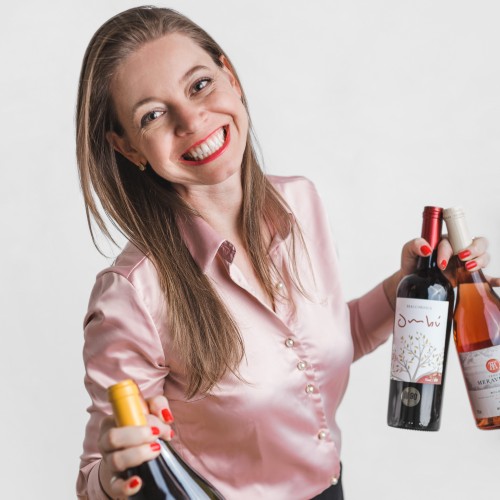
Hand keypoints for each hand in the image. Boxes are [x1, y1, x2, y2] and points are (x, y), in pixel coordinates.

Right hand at [97, 395, 174, 498]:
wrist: (130, 456)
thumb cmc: (139, 429)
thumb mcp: (149, 412)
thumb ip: (157, 404)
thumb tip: (166, 416)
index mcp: (112, 421)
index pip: (122, 415)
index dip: (143, 419)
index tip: (158, 425)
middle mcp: (106, 441)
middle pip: (113, 437)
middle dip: (138, 435)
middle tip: (157, 435)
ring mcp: (109, 462)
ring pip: (116, 460)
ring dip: (138, 455)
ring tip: (156, 450)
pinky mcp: (115, 481)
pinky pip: (116, 486)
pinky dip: (125, 486)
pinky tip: (137, 482)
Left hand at [383, 236, 497, 308]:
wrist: (412, 281)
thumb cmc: (412, 263)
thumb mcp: (408, 251)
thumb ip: (414, 245)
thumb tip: (427, 248)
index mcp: (447, 241)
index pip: (454, 240)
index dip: (448, 250)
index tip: (440, 262)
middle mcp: (460, 250)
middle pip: (478, 242)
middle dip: (474, 249)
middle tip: (462, 258)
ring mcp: (466, 263)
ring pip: (484, 256)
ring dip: (481, 261)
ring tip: (468, 269)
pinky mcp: (468, 278)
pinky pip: (486, 277)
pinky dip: (493, 279)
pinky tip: (496, 283)